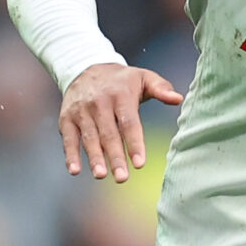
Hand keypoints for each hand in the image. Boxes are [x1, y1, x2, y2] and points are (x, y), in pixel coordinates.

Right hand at [58, 62, 184, 183]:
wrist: (85, 67)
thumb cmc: (122, 80)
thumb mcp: (143, 77)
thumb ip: (161, 88)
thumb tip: (178, 98)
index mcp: (120, 95)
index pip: (129, 122)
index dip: (134, 143)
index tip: (140, 163)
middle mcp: (99, 103)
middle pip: (109, 134)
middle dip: (115, 157)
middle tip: (122, 178)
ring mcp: (81, 111)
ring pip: (89, 138)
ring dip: (94, 158)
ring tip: (101, 175)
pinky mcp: (66, 118)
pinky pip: (68, 138)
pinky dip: (70, 155)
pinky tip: (75, 171)